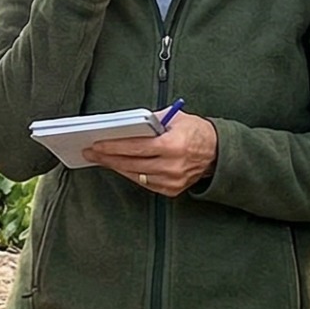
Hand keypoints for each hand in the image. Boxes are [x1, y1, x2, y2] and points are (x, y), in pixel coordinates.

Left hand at [81, 114, 217, 196]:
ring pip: (135, 175)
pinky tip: (119, 166)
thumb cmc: (197, 132)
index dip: (113, 147)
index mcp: (172, 146)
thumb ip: (151, 120)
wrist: (219, 153)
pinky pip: (145, 183)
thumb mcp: (176, 118)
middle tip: (91, 152)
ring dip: (116, 167)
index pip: (135, 147)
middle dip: (107, 158)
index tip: (97, 145)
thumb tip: (125, 124)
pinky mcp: (172, 190)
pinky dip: (131, 174)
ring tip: (101, 159)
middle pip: (131, 163)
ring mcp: (172, 181)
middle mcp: (172, 166)